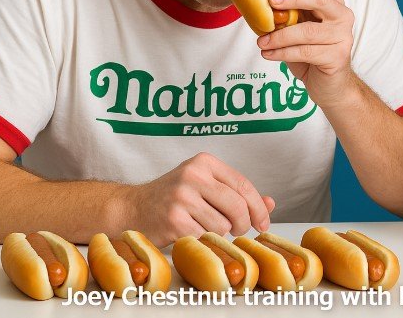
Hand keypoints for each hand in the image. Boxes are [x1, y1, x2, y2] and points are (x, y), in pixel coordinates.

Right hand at [129, 152, 274, 247]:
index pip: (243, 184)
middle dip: (243, 224)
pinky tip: (188, 231)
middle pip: (237, 206)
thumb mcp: (205, 186)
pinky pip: (204, 237)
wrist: (132, 208)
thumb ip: (236, 193)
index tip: (263, 222)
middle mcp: (193, 175)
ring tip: (202, 225)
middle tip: (237, 230)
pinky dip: (201, 239)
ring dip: (218, 233)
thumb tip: (270, 203)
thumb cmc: (173, 197)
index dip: (258, 207)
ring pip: (222, 225)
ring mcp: (182, 197)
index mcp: (204, 162)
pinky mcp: (173, 219)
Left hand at [257, 0, 356, 107]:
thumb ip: (286, 13)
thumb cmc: (310, 52)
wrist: (330, 85)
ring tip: (261, 41)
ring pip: (307, 31)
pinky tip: (268, 54)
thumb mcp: (297, 28)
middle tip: (270, 1)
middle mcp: (341, 15)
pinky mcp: (337, 57)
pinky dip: (283, 53)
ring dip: (280, 36)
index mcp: (332, 2)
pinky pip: (305, 52)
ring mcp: (342, 36)